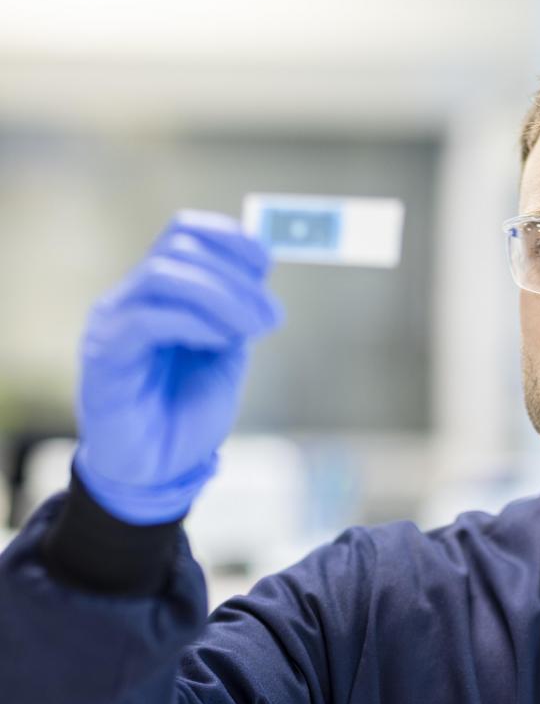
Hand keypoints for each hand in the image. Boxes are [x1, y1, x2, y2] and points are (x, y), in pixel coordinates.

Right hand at [73, 210, 282, 524]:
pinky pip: (147, 317)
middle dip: (235, 275)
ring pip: (164, 274)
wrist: (157, 471)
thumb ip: (236, 312)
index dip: (230, 238)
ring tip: (249, 329)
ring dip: (220, 296)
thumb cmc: (186, 412)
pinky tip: (218, 341)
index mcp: (159, 292)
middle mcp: (130, 298)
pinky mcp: (105, 355)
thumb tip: (260, 272)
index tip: (267, 264)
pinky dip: (193, 321)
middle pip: (178, 246)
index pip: (184, 231)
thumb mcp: (225, 351)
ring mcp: (113, 323)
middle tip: (269, 316)